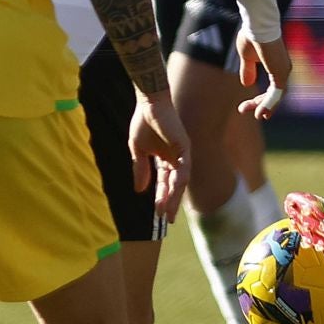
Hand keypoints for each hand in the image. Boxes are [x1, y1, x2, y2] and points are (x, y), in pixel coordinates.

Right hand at [129, 92, 189, 221]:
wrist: (148, 104)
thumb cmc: (143, 122)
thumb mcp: (138, 150)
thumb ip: (140, 169)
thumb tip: (139, 191)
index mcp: (164, 159)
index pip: (164, 183)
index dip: (161, 198)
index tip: (158, 214)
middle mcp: (175, 159)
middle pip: (174, 186)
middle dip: (170, 202)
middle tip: (167, 220)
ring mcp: (182, 154)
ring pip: (180, 181)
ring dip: (174, 197)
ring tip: (168, 212)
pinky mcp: (184, 147)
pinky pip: (184, 169)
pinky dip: (179, 181)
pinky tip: (173, 192)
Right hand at [235, 30, 292, 119]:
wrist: (257, 26)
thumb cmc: (252, 35)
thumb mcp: (246, 57)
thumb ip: (248, 70)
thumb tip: (247, 84)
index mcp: (277, 66)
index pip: (271, 88)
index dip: (260, 99)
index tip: (246, 106)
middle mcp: (283, 70)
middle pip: (274, 94)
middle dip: (260, 104)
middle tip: (243, 110)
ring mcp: (284, 71)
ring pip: (276, 96)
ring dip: (264, 107)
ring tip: (256, 116)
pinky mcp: (281, 73)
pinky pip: (276, 94)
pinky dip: (269, 104)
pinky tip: (261, 113)